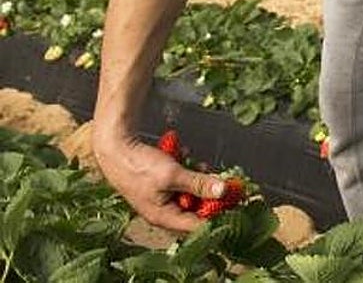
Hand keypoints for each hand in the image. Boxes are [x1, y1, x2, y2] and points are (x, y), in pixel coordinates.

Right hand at [92, 128, 226, 230]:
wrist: (116, 147)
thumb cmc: (139, 165)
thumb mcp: (173, 174)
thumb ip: (199, 184)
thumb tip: (224, 191)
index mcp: (163, 216)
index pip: (197, 225)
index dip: (217, 215)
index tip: (235, 203)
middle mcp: (163, 210)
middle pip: (196, 208)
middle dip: (209, 192)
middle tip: (224, 180)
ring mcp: (162, 196)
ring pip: (191, 191)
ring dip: (198, 177)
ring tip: (199, 164)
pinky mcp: (161, 183)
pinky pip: (182, 179)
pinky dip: (187, 168)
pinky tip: (184, 154)